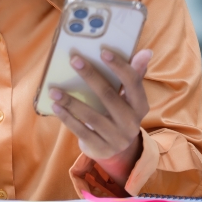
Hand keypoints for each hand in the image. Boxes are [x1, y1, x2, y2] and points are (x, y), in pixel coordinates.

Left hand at [50, 48, 152, 186]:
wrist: (114, 149)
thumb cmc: (118, 113)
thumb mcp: (128, 98)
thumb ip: (134, 75)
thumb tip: (146, 52)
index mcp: (140, 106)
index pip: (133, 83)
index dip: (120, 67)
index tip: (103, 51)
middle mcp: (131, 123)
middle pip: (109, 96)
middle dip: (90, 76)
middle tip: (74, 59)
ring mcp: (116, 138)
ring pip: (91, 117)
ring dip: (71, 101)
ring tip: (54, 90)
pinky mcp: (100, 149)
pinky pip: (81, 131)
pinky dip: (67, 118)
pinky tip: (55, 106)